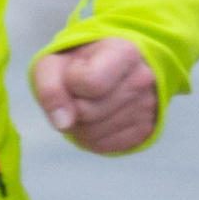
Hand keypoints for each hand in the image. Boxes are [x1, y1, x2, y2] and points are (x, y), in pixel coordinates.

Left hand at [31, 37, 157, 155]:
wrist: (109, 69)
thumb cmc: (78, 64)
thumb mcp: (53, 63)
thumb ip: (50, 89)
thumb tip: (63, 123)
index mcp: (124, 52)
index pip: (89, 83)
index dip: (70, 83)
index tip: (76, 72)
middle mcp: (143, 79)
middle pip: (87, 112)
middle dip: (71, 107)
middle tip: (77, 93)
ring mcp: (148, 107)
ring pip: (93, 134)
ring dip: (77, 126)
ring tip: (85, 104)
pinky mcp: (146, 130)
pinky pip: (103, 147)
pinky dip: (90, 138)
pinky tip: (95, 119)